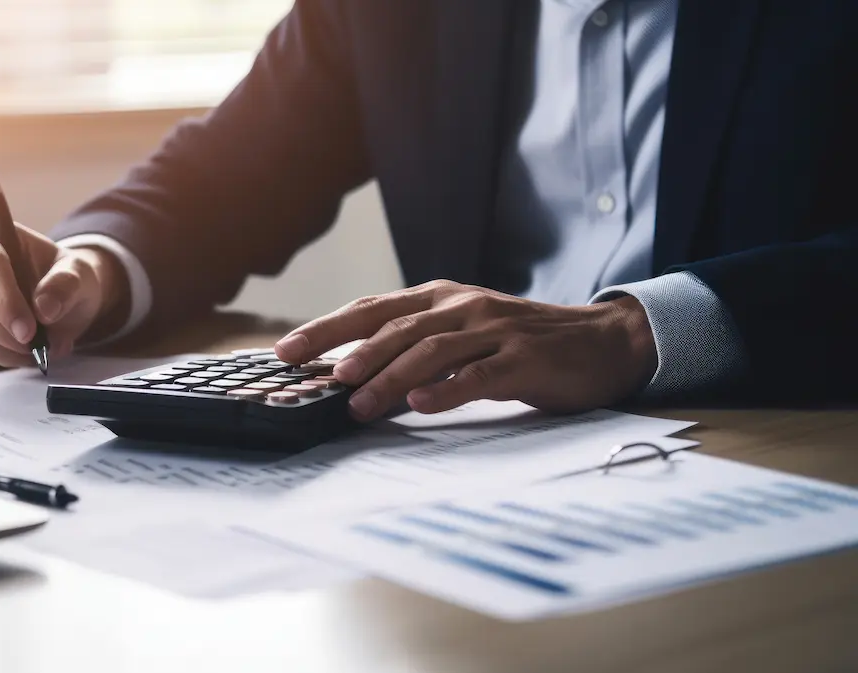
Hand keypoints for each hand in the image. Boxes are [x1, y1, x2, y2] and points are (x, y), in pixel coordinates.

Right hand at [0, 222, 125, 366]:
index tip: (28, 330)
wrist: (60, 294)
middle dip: (2, 329)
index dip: (5, 300)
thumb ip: (65, 285)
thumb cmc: (65, 277)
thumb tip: (44, 309)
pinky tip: (24, 355)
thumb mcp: (78, 274)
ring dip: (2, 346)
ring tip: (37, 351)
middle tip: (35, 347)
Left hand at [274, 280, 657, 419]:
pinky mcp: (524, 359)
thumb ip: (414, 348)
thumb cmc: (519, 343)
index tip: (285, 349)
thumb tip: (351, 378)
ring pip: (432, 349)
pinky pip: (481, 373)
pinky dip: (449, 388)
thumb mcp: (461, 335)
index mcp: (440, 298)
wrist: (601, 341)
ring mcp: (494, 329)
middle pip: (395, 325)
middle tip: (315, 376)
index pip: (371, 308)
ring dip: (391, 375)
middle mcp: (462, 306)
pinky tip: (422, 404)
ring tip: (358, 402)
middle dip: (348, 350)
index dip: (326, 327)